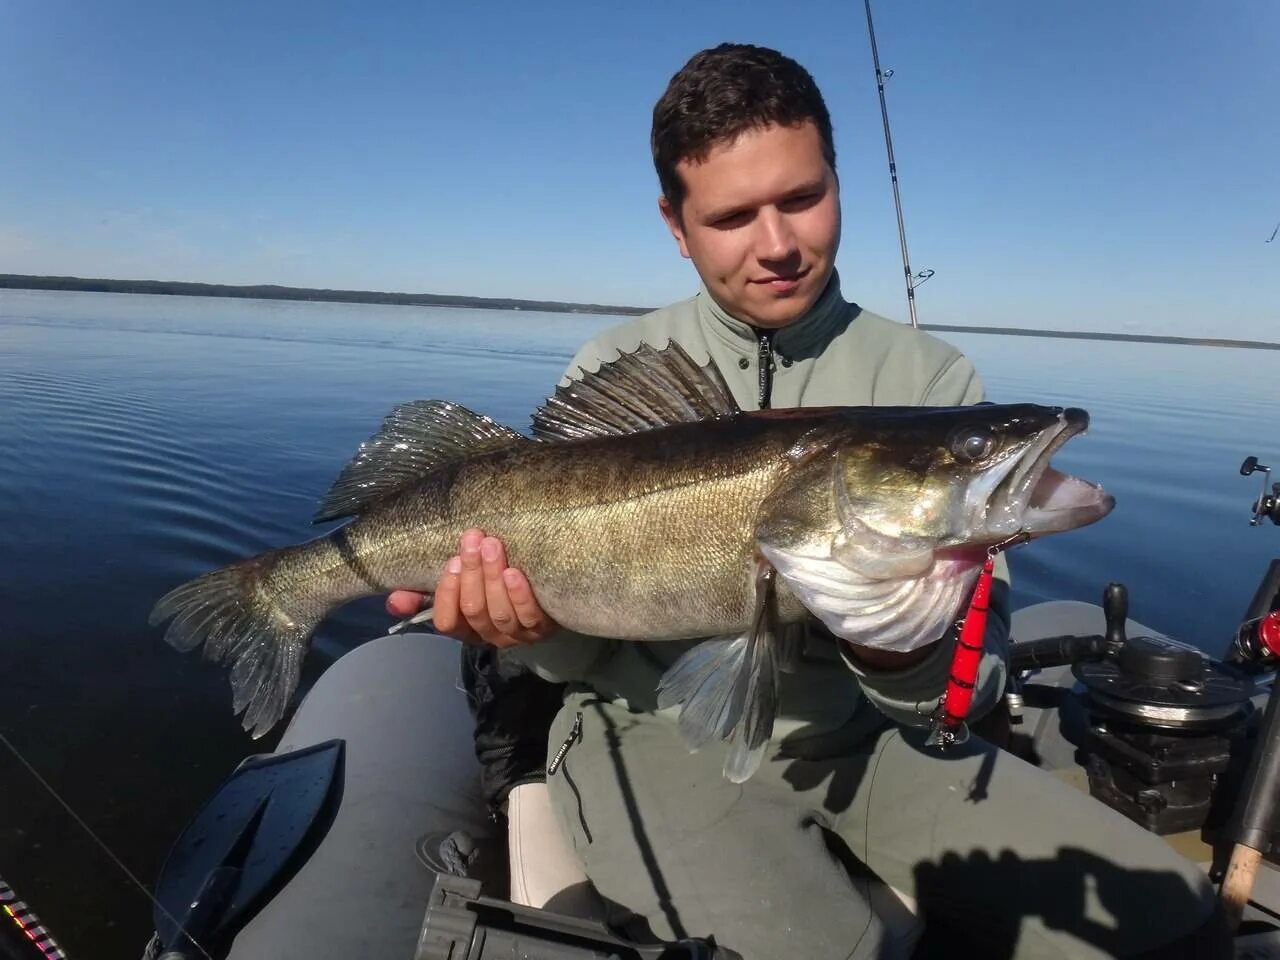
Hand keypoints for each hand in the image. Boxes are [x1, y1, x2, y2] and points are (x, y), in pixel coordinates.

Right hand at [388, 528, 556, 648]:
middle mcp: (489, 636)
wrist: (543, 591)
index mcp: (465, 629)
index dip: (447, 594)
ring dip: (493, 577)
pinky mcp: (543, 628)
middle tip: (473, 540)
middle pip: (474, 611)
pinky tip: (515, 573)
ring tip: (492, 546)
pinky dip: (520, 595)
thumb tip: (393, 601)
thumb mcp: (456, 588)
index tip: (452, 562)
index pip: (447, 622)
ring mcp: (517, 634)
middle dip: (472, 574)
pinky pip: (529, 616)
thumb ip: (422, 596)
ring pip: (499, 613)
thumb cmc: (490, 585)